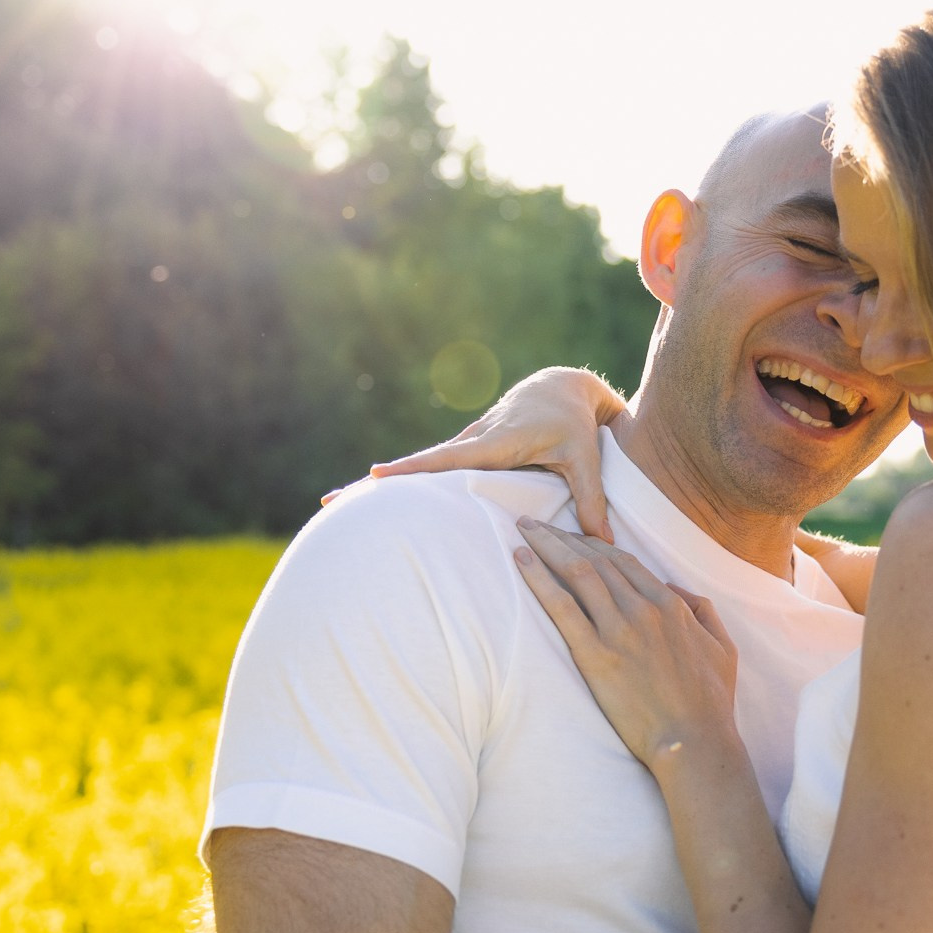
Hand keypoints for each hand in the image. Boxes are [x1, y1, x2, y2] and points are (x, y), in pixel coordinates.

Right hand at [332, 366, 626, 538]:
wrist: (563, 387)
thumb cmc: (575, 421)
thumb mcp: (586, 457)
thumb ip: (591, 499)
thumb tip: (604, 545)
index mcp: (494, 442)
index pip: (446, 459)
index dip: (413, 469)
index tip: (376, 478)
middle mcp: (471, 442)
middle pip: (416, 468)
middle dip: (373, 485)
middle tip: (329, 502)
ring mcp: (466, 447)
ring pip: (420, 470)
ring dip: (380, 488)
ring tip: (335, 508)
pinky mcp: (468, 453)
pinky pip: (433, 471)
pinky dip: (405, 486)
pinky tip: (374, 504)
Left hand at [511, 519, 737, 769]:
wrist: (694, 742)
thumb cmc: (710, 703)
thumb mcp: (723, 648)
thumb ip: (702, 611)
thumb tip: (676, 590)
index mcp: (671, 605)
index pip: (623, 562)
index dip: (593, 543)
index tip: (571, 535)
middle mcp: (643, 609)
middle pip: (595, 559)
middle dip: (562, 536)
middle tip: (535, 522)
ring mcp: (619, 631)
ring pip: (577, 572)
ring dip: (547, 545)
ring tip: (523, 530)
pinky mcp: (596, 656)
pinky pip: (561, 606)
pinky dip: (538, 578)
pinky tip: (520, 561)